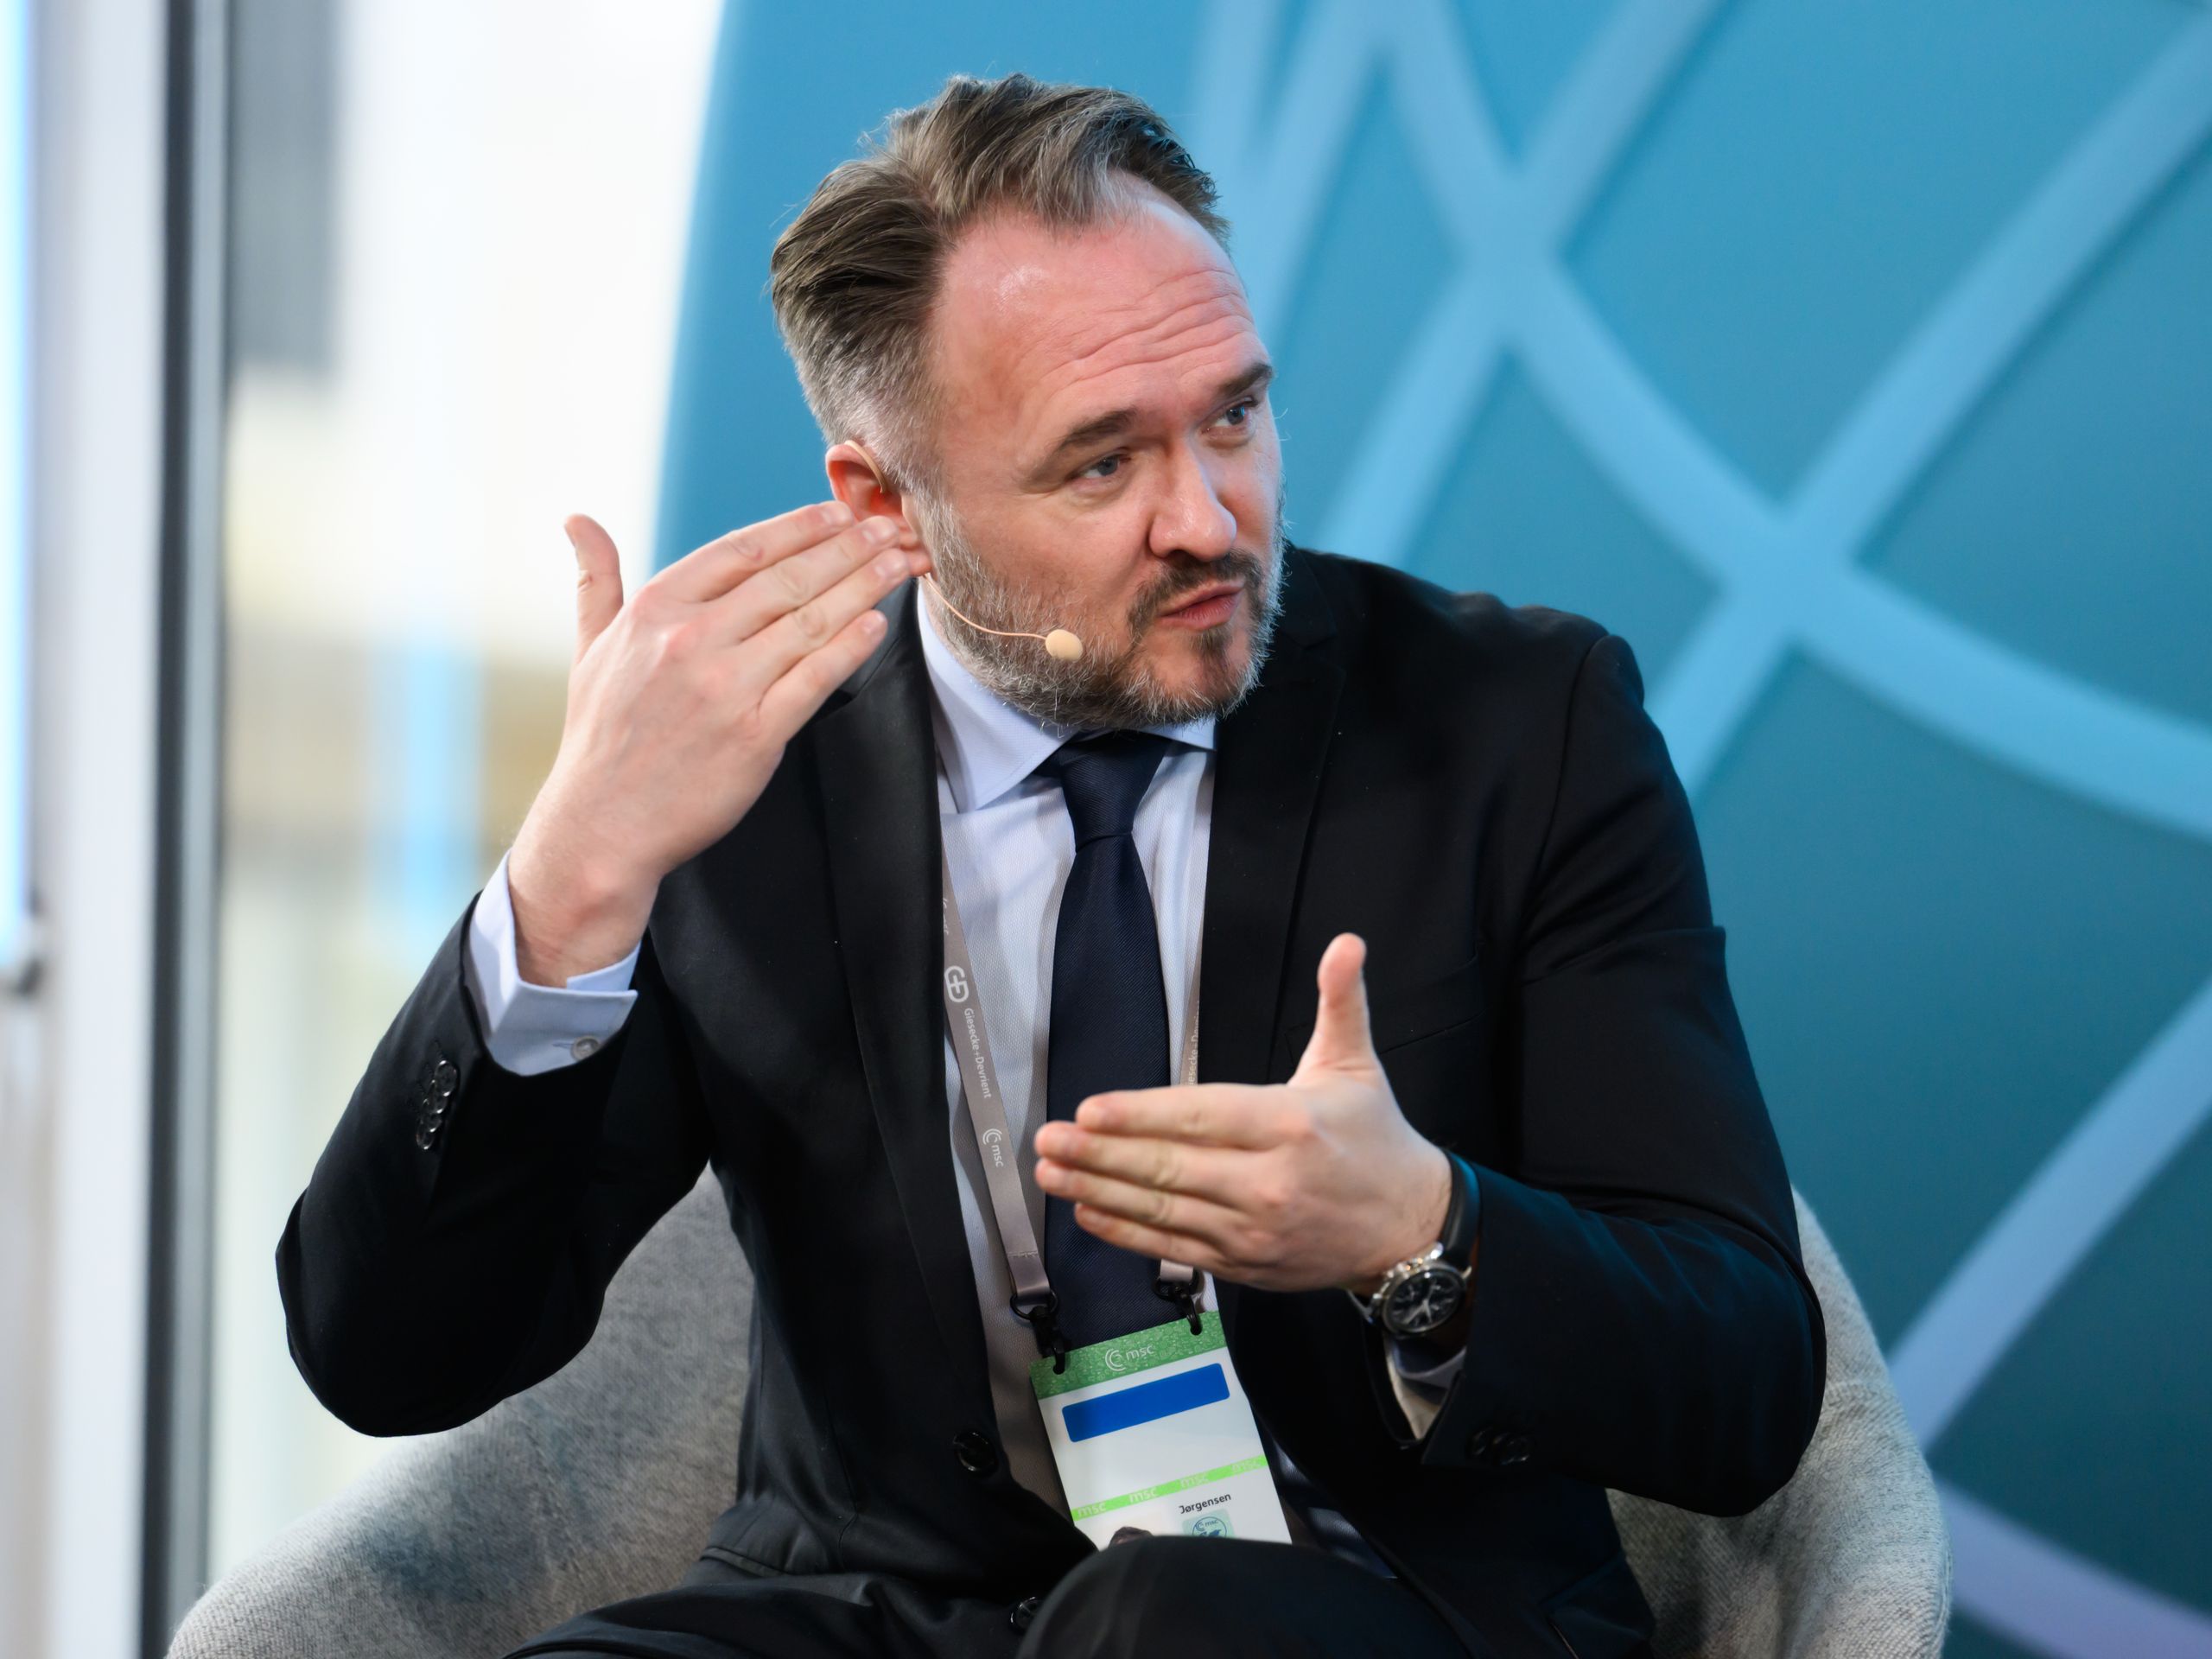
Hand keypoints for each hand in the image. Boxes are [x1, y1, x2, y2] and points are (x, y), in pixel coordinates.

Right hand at [507, 503, 929, 981]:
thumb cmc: (601, 738)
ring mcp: (725, 687)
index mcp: (656, 610)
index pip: (742, 550)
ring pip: (810, 621)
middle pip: (788, 579)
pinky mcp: (755, 735)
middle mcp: (690, 639)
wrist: (602, 825)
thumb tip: (578, 521)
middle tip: (892, 526)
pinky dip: (850, 646)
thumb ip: (596, 581)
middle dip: (849, 546)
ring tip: (900, 562)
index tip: (840, 510)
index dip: (799, 526)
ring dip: (864, 586)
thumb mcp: (589, 648)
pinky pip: (815, 679)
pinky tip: (877, 623)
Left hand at [1033, 934, 1455, 1294]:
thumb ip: (1340, 1000)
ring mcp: (1253, 1229)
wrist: (1407, 1227)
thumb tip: (1347, 943)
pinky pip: (1175, 1249)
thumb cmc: (1375, 1140)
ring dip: (1099, 1192)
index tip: (1089, 1109)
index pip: (1201, 1117)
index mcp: (1291, 1124)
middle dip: (1100, 1155)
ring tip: (1051, 1173)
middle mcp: (1269, 1182)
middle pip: (1170, 1168)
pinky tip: (1089, 1213)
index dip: (1140, 1115)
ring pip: (1164, 1211)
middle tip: (1048, 1140)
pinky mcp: (1244, 1263)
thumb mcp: (1357, 1063)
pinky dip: (1128, 1234)